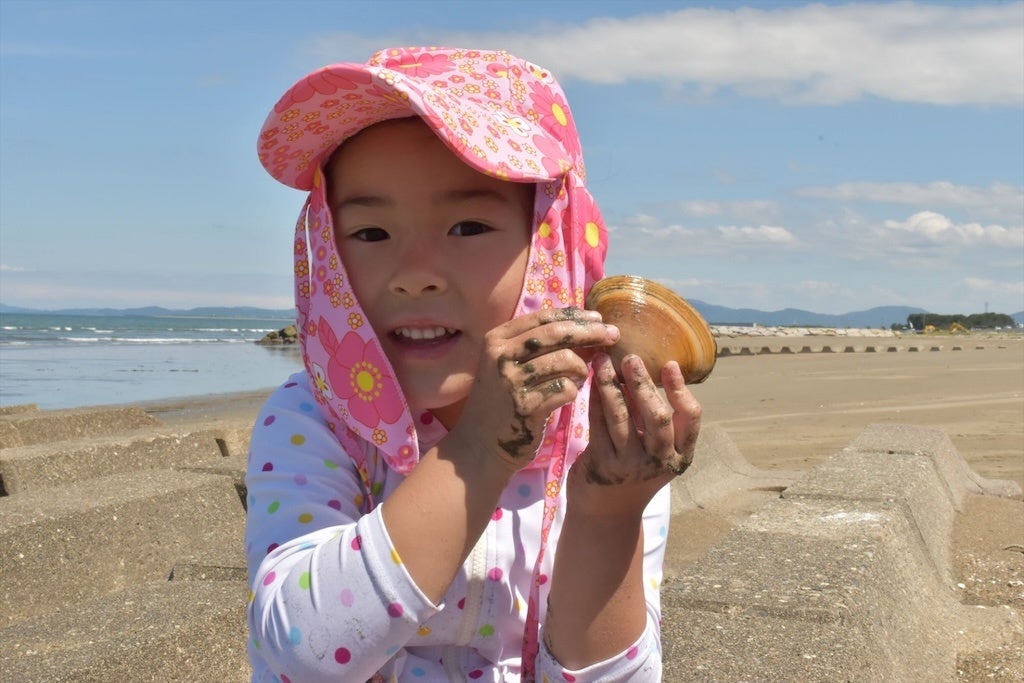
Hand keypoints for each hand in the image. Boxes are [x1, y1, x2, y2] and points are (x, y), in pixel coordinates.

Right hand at [451, 307, 619, 471]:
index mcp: (497, 340)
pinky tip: (569, 395)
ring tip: (581, 376)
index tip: (598, 318)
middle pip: (558, 333)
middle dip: (591, 332)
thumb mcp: (507, 366)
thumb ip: (536, 346)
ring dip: (582, 368)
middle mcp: (501, 356)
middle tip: (614, 335)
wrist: (479, 447)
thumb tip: (583, 327)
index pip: (543, 317)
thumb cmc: (499, 403)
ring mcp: (512, 381)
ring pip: (566, 360)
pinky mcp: (526, 406)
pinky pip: (566, 388)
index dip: (575, 315)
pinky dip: (574, 390)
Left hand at [568, 352, 701, 516]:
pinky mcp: (603, 466)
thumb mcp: (655, 451)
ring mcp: (631, 466)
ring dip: (611, 384)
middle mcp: (660, 462)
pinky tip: (591, 382)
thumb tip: (643, 370)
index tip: (670, 364)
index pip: (690, 418)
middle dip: (643, 383)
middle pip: (657, 415)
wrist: (606, 514)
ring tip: (603, 361)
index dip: (681, 389)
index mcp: (681, 455)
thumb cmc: (633, 472)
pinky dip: (595, 399)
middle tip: (630, 358)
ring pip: (622, 416)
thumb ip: (654, 419)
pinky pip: (598, 424)